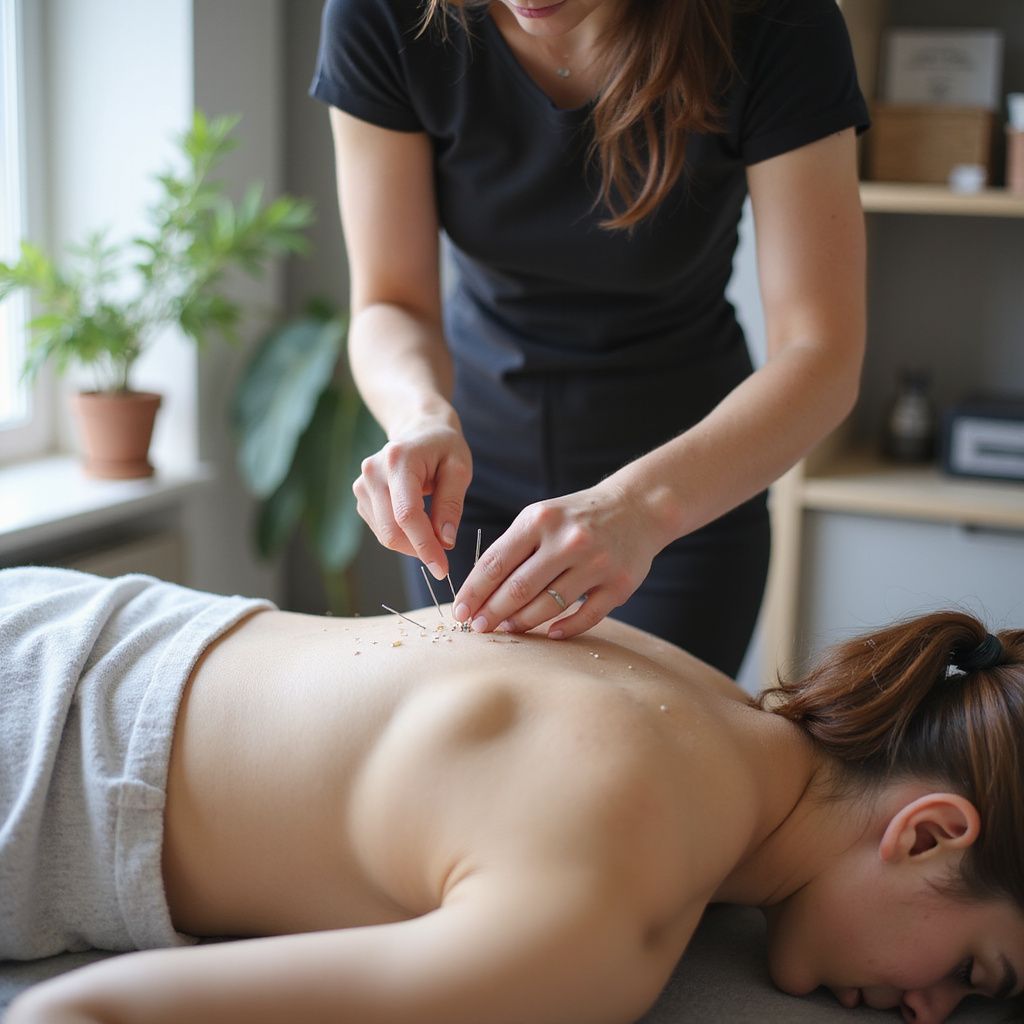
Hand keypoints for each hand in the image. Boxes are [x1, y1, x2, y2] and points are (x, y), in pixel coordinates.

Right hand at [353, 420, 471, 578]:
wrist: (419, 429)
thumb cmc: (444, 447)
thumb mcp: (459, 469)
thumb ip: (451, 505)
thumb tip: (445, 541)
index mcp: (398, 460)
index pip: (407, 514)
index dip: (424, 546)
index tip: (443, 569)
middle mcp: (373, 472)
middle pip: (391, 530)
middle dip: (419, 550)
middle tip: (444, 557)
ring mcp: (362, 484)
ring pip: (385, 534)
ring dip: (411, 544)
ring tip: (435, 531)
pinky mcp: (361, 495)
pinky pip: (380, 529)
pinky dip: (402, 536)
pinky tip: (419, 523)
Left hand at [452, 483, 662, 639]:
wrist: (636, 508)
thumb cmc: (576, 518)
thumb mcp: (541, 517)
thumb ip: (512, 548)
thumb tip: (479, 592)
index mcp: (540, 520)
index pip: (496, 562)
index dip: (474, 591)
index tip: (460, 611)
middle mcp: (568, 540)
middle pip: (519, 588)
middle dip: (493, 613)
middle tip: (477, 628)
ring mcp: (596, 563)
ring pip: (549, 605)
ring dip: (523, 622)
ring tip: (508, 629)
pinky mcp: (619, 585)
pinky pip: (585, 617)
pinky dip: (564, 629)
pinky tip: (548, 634)